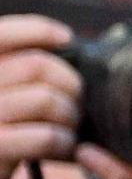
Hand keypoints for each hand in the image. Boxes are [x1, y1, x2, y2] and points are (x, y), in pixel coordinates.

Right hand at [0, 14, 75, 169]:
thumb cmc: (2, 132)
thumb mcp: (5, 94)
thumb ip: (20, 70)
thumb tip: (65, 43)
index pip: (0, 34)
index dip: (36, 30)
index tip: (66, 38)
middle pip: (36, 65)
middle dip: (69, 84)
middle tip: (76, 103)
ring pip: (45, 99)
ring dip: (69, 115)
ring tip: (69, 128)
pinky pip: (45, 136)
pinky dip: (64, 142)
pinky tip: (63, 148)